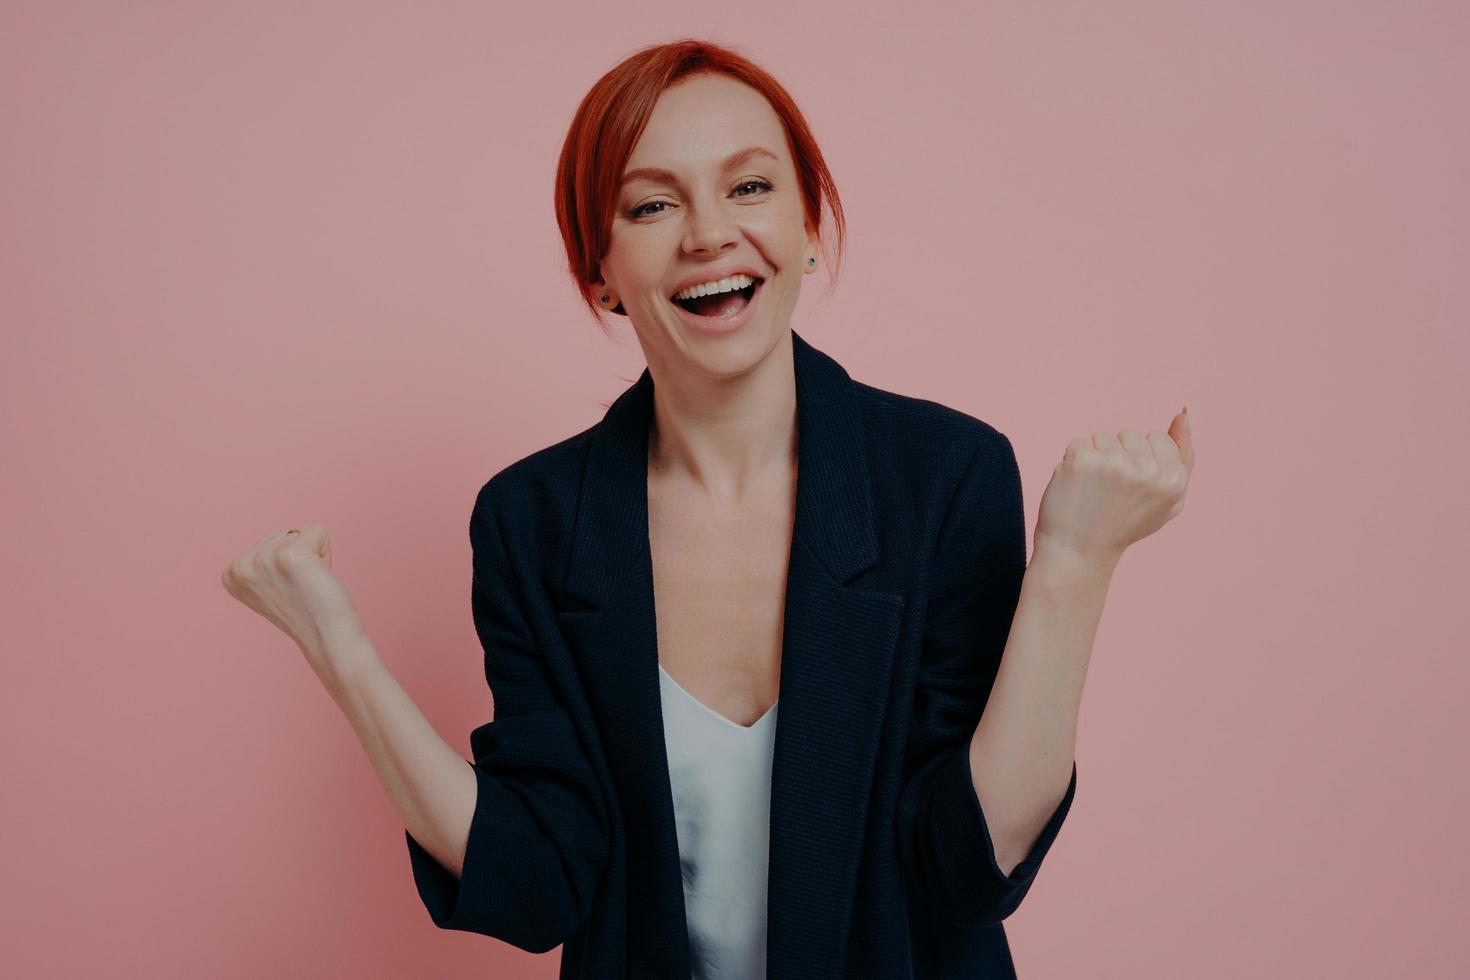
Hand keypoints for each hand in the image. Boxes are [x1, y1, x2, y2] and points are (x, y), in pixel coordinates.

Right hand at [221, 524, 367, 670]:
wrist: (328, 638)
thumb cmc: (306, 612)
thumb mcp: (269, 586)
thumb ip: (263, 563)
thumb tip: (279, 537)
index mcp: (230, 574)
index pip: (269, 540)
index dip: (286, 563)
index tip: (288, 589)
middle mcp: (241, 566)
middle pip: (283, 533)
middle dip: (299, 556)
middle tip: (302, 588)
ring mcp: (263, 560)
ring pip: (300, 531)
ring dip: (313, 557)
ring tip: (309, 586)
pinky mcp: (289, 556)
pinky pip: (317, 531)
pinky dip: (326, 552)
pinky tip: (319, 579)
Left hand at [1033, 407, 1194, 566]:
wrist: (1079, 552)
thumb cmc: (1124, 524)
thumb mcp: (1168, 497)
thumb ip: (1184, 455)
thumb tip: (1184, 412)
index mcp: (1174, 479)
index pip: (1157, 438)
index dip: (1141, 461)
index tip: (1132, 490)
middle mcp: (1148, 471)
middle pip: (1130, 434)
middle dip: (1119, 456)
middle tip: (1111, 493)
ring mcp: (1114, 464)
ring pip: (1104, 437)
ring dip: (1096, 458)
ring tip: (1094, 492)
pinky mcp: (1082, 461)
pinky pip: (1079, 442)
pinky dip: (1074, 461)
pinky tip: (1076, 488)